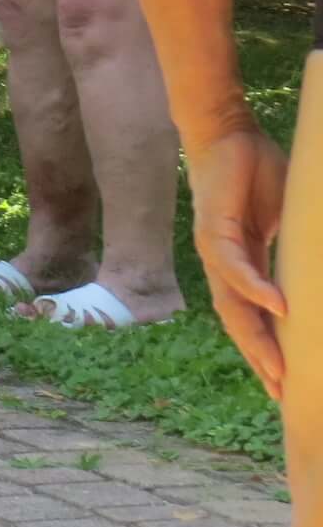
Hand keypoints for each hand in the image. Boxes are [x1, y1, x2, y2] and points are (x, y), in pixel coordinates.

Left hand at [189, 125, 289, 397]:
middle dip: (260, 357)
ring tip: (277, 368)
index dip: (266, 347)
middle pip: (239, 322)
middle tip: (280, 392)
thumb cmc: (258, 172)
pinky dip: (256, 288)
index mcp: (242, 264)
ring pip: (232, 304)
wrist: (228, 134)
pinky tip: (277, 308)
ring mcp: (216, 248)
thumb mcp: (289, 220)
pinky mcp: (214, 228)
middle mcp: (224, 263)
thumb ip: (299, 249)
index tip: (284, 380)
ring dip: (255, 337)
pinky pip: (235, 266)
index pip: (251, 316)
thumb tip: (321, 277)